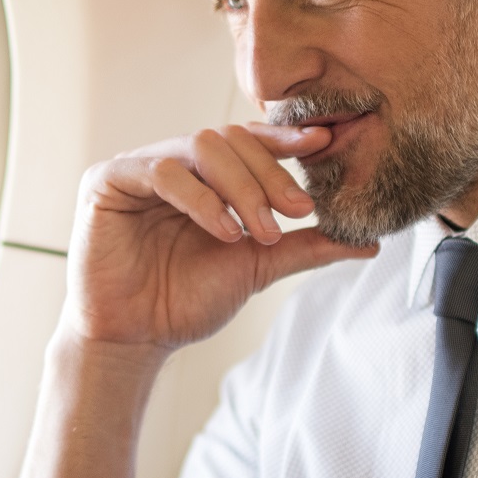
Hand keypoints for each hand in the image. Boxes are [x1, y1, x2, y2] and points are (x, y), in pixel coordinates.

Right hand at [67, 124, 378, 350]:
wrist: (137, 339)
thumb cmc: (186, 301)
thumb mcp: (257, 266)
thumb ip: (306, 247)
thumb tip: (369, 242)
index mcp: (205, 175)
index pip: (248, 140)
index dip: (284, 138)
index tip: (324, 144)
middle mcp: (172, 162)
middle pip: (229, 138)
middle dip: (269, 174)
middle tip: (297, 211)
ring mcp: (138, 167)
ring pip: (200, 146)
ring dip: (240, 187)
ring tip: (260, 231)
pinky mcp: (108, 181)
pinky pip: (161, 171)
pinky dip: (200, 198)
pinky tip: (224, 231)